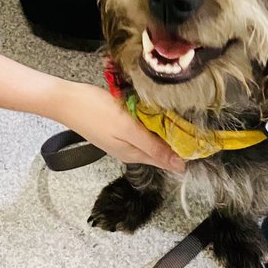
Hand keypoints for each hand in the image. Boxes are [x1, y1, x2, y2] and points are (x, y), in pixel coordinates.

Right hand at [59, 80, 184, 172]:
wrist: (66, 100)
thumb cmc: (95, 112)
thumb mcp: (127, 128)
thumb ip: (153, 146)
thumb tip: (179, 167)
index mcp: (134, 153)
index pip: (166, 159)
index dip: (184, 151)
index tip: (202, 140)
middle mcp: (129, 150)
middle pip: (159, 148)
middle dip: (175, 138)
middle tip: (191, 120)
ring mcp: (121, 138)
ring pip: (149, 137)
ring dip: (162, 128)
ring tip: (177, 113)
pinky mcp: (115, 127)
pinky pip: (139, 128)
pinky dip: (148, 121)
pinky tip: (152, 110)